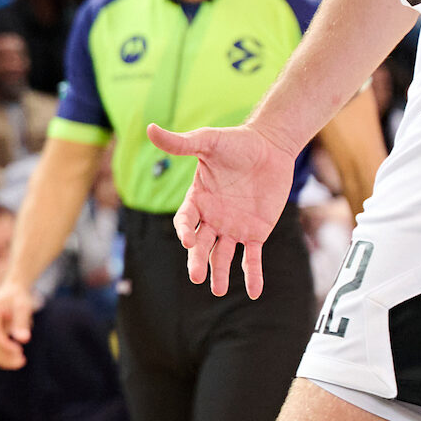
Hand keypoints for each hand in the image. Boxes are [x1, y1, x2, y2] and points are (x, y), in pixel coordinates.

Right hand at [0, 280, 36, 369]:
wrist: (12, 288)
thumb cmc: (19, 296)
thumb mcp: (23, 305)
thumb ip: (22, 322)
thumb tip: (24, 340)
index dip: (5, 346)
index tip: (20, 352)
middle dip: (4, 357)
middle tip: (21, 362)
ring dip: (3, 358)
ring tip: (20, 362)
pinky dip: (2, 354)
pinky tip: (15, 357)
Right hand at [147, 121, 296, 298]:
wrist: (270, 145)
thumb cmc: (237, 141)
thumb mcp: (207, 140)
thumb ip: (180, 142)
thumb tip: (149, 128)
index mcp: (198, 200)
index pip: (185, 221)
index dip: (185, 231)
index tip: (189, 240)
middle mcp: (213, 217)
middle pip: (201, 244)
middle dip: (198, 260)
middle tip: (197, 277)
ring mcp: (234, 227)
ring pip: (223, 255)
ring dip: (219, 273)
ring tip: (217, 290)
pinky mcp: (256, 232)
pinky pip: (252, 257)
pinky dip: (253, 275)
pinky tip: (254, 292)